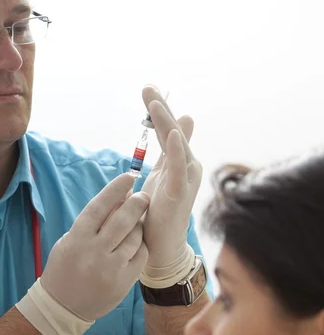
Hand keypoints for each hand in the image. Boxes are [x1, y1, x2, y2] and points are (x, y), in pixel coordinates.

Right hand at [41, 173, 149, 320]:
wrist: (62, 307)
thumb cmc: (65, 268)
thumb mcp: (70, 241)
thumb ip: (92, 222)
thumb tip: (119, 197)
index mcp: (77, 238)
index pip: (99, 206)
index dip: (115, 189)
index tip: (129, 177)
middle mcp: (94, 252)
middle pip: (122, 220)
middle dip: (137, 203)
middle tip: (144, 196)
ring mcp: (110, 268)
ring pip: (134, 237)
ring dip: (139, 225)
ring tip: (138, 221)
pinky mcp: (123, 282)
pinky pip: (140, 255)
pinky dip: (141, 245)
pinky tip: (138, 241)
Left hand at [140, 85, 201, 287]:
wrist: (162, 247)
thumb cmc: (158, 214)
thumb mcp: (160, 178)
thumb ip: (164, 155)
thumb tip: (169, 133)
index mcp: (178, 163)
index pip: (167, 131)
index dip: (158, 110)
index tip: (147, 89)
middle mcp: (186, 168)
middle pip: (173, 133)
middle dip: (160, 109)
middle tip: (147, 87)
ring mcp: (185, 180)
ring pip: (176, 146)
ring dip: (166, 123)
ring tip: (154, 103)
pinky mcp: (180, 194)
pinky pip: (179, 169)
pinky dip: (176, 151)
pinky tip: (172, 133)